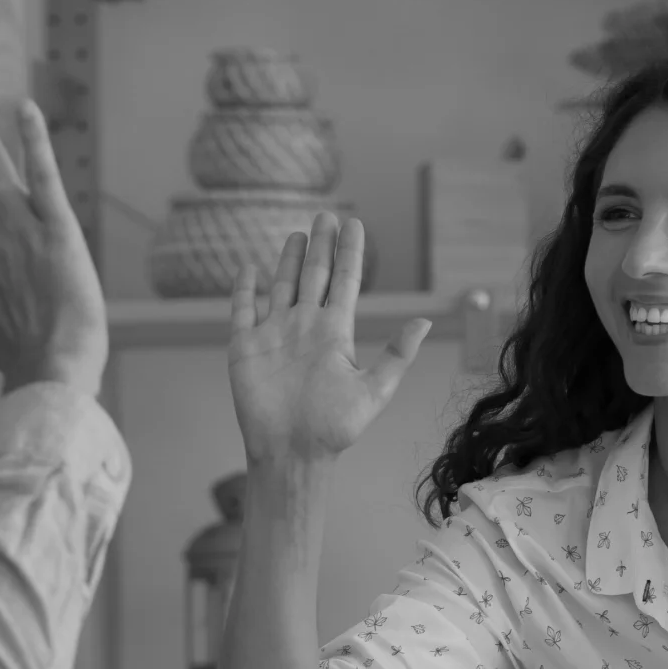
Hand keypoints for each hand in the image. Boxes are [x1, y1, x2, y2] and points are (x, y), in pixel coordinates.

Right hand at [228, 214, 428, 467]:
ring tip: (298, 234)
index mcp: (335, 333)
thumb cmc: (334, 429)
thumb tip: (424, 321)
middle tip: (327, 216)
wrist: (292, 452)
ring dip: (289, 260)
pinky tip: (248, 268)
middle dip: (322, 246)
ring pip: (282, 286)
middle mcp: (305, 327)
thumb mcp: (374, 391)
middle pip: (315, 275)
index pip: (344, 281)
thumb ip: (397, 355)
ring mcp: (274, 334)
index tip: (355, 225)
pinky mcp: (245, 347)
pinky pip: (243, 310)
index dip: (350, 253)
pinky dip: (244, 289)